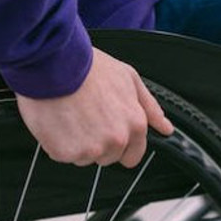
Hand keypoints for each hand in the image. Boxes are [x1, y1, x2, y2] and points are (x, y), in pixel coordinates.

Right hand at [15, 48, 173, 167]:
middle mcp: (116, 140)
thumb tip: (165, 127)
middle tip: (85, 115)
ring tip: (70, 114)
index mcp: (134, 124)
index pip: (133, 155)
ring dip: (76, 142)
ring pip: (84, 158)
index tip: (107, 131)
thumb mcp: (128, 78)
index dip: (120, 144)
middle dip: (96, 142)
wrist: (55, 62)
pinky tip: (57, 120)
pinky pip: (62, 155)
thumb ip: (149, 106)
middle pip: (107, 157)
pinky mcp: (66, 152)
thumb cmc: (89, 66)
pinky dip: (57, 142)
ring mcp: (90, 149)